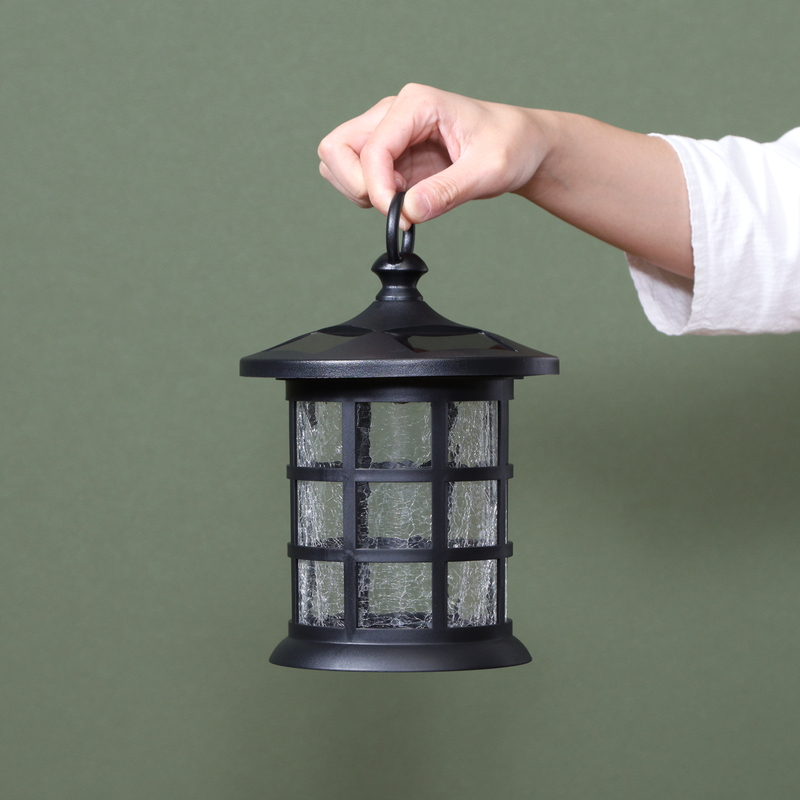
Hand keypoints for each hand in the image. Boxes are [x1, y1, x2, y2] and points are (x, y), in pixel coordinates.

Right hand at [318, 83, 554, 228]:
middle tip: (392, 206)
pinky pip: (355, 176)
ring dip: (358, 190)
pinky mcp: (390, 154)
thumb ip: (447, 192)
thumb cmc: (510, 146)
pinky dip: (369, 195)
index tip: (399, 215)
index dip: (378, 188)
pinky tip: (402, 199)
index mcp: (416, 104)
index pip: (371, 148)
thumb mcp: (488, 171)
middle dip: (356, 186)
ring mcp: (388, 132)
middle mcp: (393, 112)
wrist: (521, 146)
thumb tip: (409, 212)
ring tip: (399, 201)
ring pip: (337, 161)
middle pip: (337, 148)